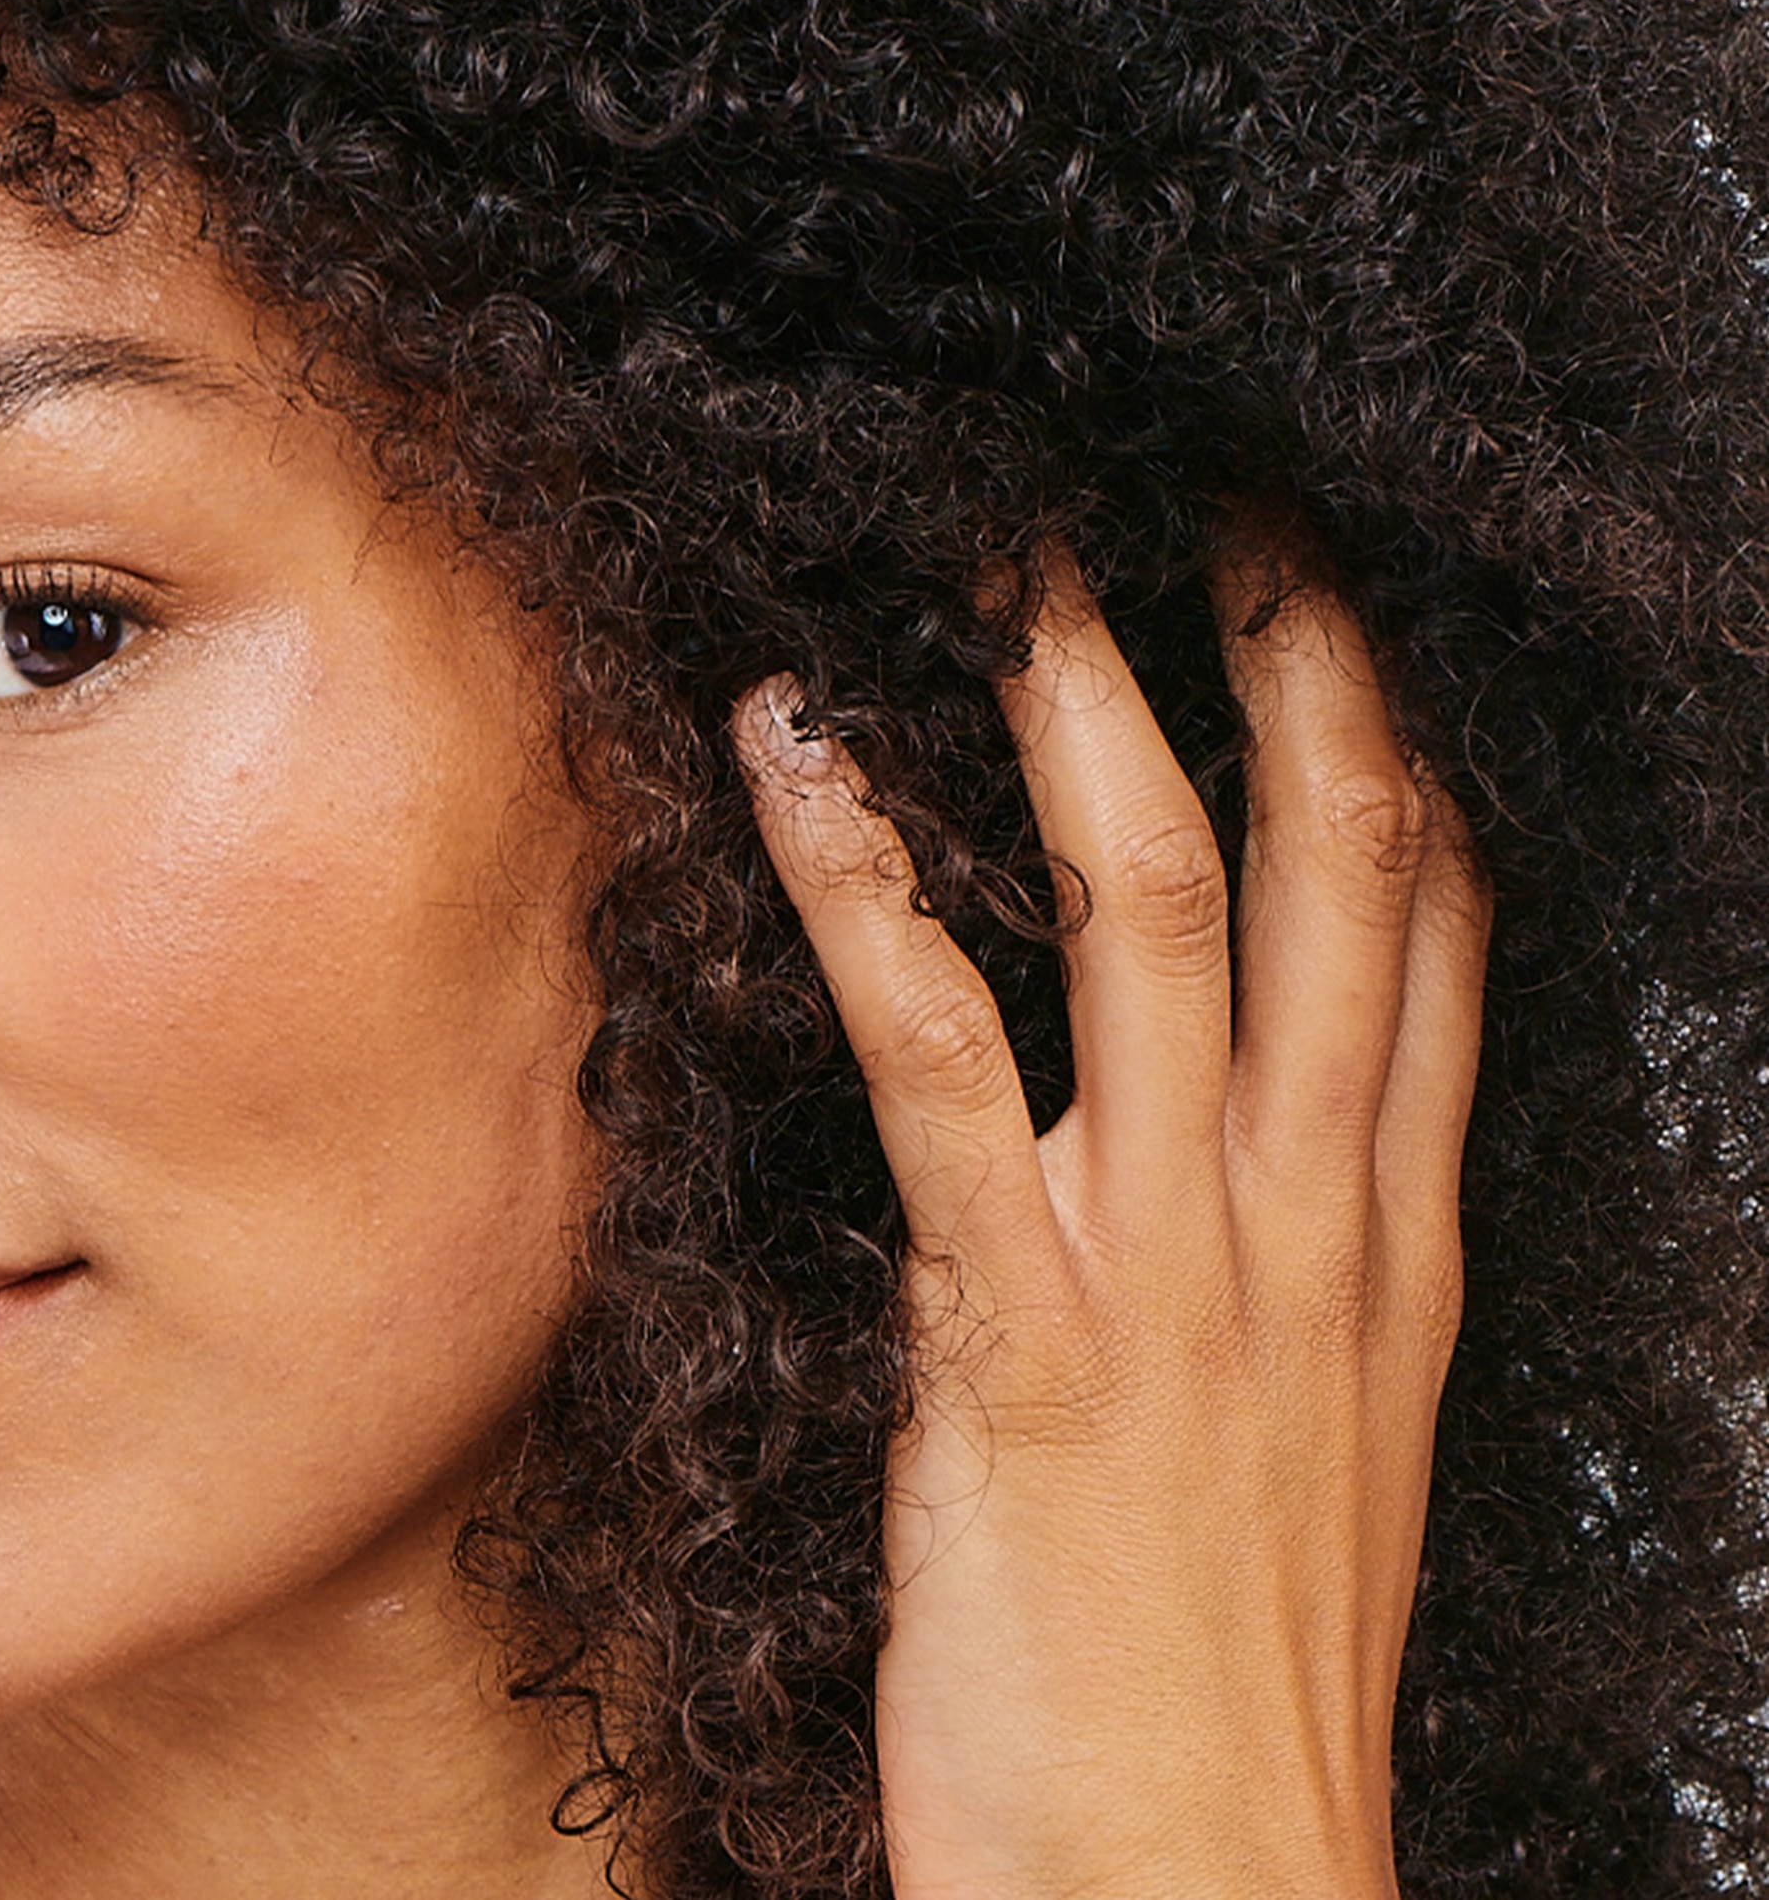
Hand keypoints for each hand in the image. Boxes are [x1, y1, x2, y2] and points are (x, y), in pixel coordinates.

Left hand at [734, 546, 1489, 1899]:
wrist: (1197, 1893)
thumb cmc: (1228, 1683)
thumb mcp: (1310, 1448)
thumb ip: (1291, 1274)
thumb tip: (1255, 1143)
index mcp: (1387, 1236)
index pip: (1437, 927)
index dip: (1396, 735)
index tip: (1335, 587)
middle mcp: (1311, 1214)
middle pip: (1341, 861)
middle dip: (1292, 648)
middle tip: (1222, 474)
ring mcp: (1177, 1262)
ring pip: (1159, 907)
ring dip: (1083, 707)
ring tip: (1012, 550)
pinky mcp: (1023, 1333)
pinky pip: (940, 1056)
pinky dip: (870, 888)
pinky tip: (795, 761)